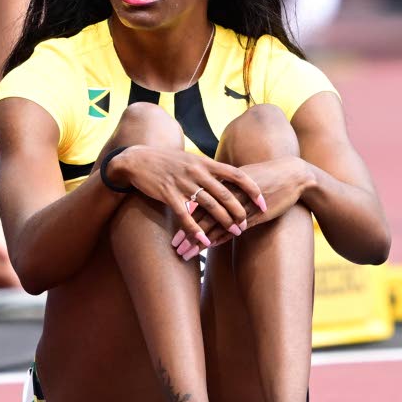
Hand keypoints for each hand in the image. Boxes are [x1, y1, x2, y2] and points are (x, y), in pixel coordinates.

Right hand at [105, 145, 263, 251]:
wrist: (138, 159)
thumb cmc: (168, 161)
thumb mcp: (193, 160)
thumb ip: (211, 169)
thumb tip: (232, 178)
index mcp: (206, 163)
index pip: (236, 175)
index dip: (252, 188)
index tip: (263, 201)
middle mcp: (197, 172)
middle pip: (225, 193)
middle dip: (239, 210)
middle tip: (248, 223)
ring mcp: (183, 183)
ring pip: (209, 205)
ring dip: (223, 221)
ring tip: (235, 232)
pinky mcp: (168, 194)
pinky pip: (186, 216)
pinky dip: (197, 230)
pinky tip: (205, 242)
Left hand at [172, 155, 310, 256]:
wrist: (293, 174)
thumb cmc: (267, 176)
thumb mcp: (243, 178)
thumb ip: (225, 186)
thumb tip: (209, 194)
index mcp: (223, 182)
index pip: (198, 202)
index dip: (184, 217)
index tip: (173, 231)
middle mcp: (229, 192)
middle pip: (202, 216)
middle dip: (187, 233)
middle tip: (175, 248)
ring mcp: (242, 204)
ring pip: (216, 225)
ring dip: (201, 241)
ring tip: (187, 254)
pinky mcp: (256, 213)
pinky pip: (235, 228)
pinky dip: (222, 238)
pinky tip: (210, 247)